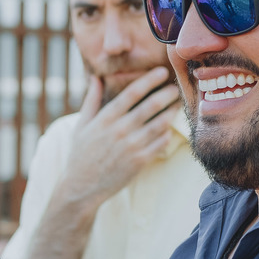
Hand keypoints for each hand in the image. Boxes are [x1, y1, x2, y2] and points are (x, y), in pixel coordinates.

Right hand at [60, 66, 179, 212]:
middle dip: (167, 94)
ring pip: (160, 124)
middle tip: (176, 87)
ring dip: (171, 112)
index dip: (149, 80)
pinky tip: (168, 129)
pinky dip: (167, 134)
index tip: (161, 71)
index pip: (132, 93)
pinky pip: (160, 143)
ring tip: (177, 105)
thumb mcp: (81, 126)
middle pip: (150, 106)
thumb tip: (95, 78)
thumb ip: (91, 101)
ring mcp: (131, 146)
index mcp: (105, 119)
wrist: (82, 187)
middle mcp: (120, 130)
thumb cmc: (80, 155)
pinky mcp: (140, 161)